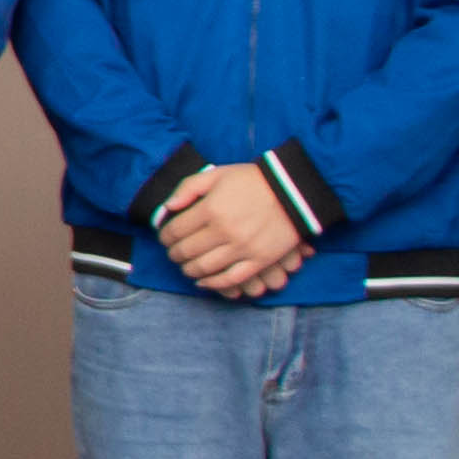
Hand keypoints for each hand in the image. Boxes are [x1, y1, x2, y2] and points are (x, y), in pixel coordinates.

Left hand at [157, 162, 314, 297]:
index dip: (165, 237)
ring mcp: (242, 248)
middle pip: (186, 251)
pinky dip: (213, 284)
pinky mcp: (259, 260)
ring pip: (204, 268)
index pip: (175, 231)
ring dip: (189, 270)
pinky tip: (203, 282)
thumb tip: (167, 207)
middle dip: (174, 254)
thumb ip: (187, 188)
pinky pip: (230, 279)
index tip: (165, 237)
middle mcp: (223, 231)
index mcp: (210, 209)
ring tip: (186, 266)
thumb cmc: (252, 180)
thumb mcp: (217, 174)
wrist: (294, 190)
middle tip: (173, 253)